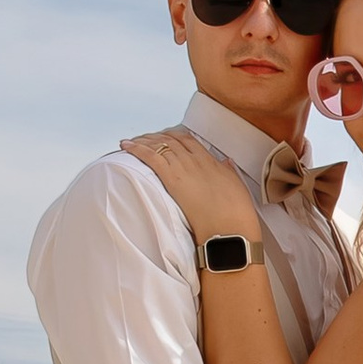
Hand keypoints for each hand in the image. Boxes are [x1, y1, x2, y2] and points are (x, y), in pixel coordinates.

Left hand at [121, 128, 258, 244]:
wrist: (229, 227)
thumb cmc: (235, 213)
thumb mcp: (236, 186)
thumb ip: (228, 171)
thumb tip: (225, 162)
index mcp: (210, 161)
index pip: (188, 140)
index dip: (174, 136)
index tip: (166, 137)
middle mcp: (195, 160)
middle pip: (171, 140)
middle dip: (156, 137)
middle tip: (145, 138)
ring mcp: (183, 167)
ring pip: (159, 145)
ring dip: (143, 141)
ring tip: (132, 142)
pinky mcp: (172, 178)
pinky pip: (151, 157)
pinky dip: (137, 149)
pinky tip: (126, 146)